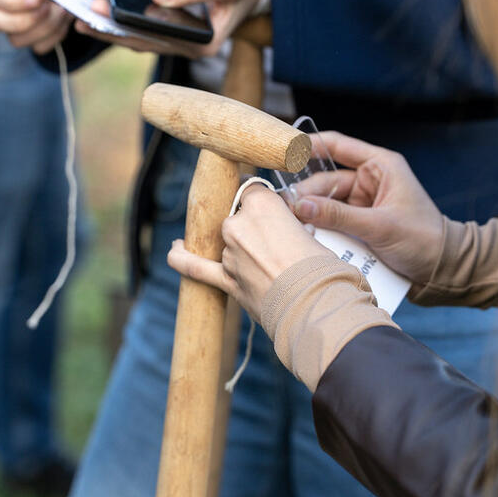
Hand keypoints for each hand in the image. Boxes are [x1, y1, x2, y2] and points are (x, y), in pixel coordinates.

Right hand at [0, 0, 94, 53]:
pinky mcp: (30, 30)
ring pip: (15, 38)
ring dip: (44, 28)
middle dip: (24, 20)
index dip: (10, 1)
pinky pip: (36, 46)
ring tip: (63, 9)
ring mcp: (12, 15)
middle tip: (51, 7)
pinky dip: (54, 36)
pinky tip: (64, 18)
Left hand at [75, 0, 267, 57]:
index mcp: (203, 45)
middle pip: (143, 42)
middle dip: (109, 29)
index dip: (125, 26)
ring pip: (140, 39)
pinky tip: (102, 13)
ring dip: (111, 29)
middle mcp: (191, 50)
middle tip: (78, 15)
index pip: (156, 38)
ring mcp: (183, 43)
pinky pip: (145, 31)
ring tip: (80, 17)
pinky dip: (123, 22)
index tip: (99, 11)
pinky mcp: (176, 32)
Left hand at [167, 184, 328, 315]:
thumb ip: (291, 228)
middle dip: (253, 228)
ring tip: (263, 264)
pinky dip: (182, 258)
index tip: (272, 208)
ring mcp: (229, 253)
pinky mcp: (225, 280)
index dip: (263, 200)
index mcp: (262, 205)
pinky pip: (195, 267)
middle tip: (276, 245)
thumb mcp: (312, 235)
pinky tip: (174, 249)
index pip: (253, 189)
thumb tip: (288, 233)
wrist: (316, 307)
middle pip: (237, 216)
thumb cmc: (323, 269)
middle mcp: (238, 225)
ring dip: (238, 249)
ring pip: (225, 242)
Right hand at [290, 131, 444, 285]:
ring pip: (325, 203)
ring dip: (312, 215)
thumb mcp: (380, 226)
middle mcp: (369, 180)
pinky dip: (321, 228)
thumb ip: (339, 216)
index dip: (308, 146)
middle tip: (286, 210)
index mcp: (380, 166)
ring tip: (295, 226)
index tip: (282, 151)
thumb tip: (301, 206)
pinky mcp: (358, 224)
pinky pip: (332, 222)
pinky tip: (308, 236)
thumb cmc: (424, 240)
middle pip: (325, 181)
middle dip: (306, 195)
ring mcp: (362, 203)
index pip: (337, 145)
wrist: (442, 271)